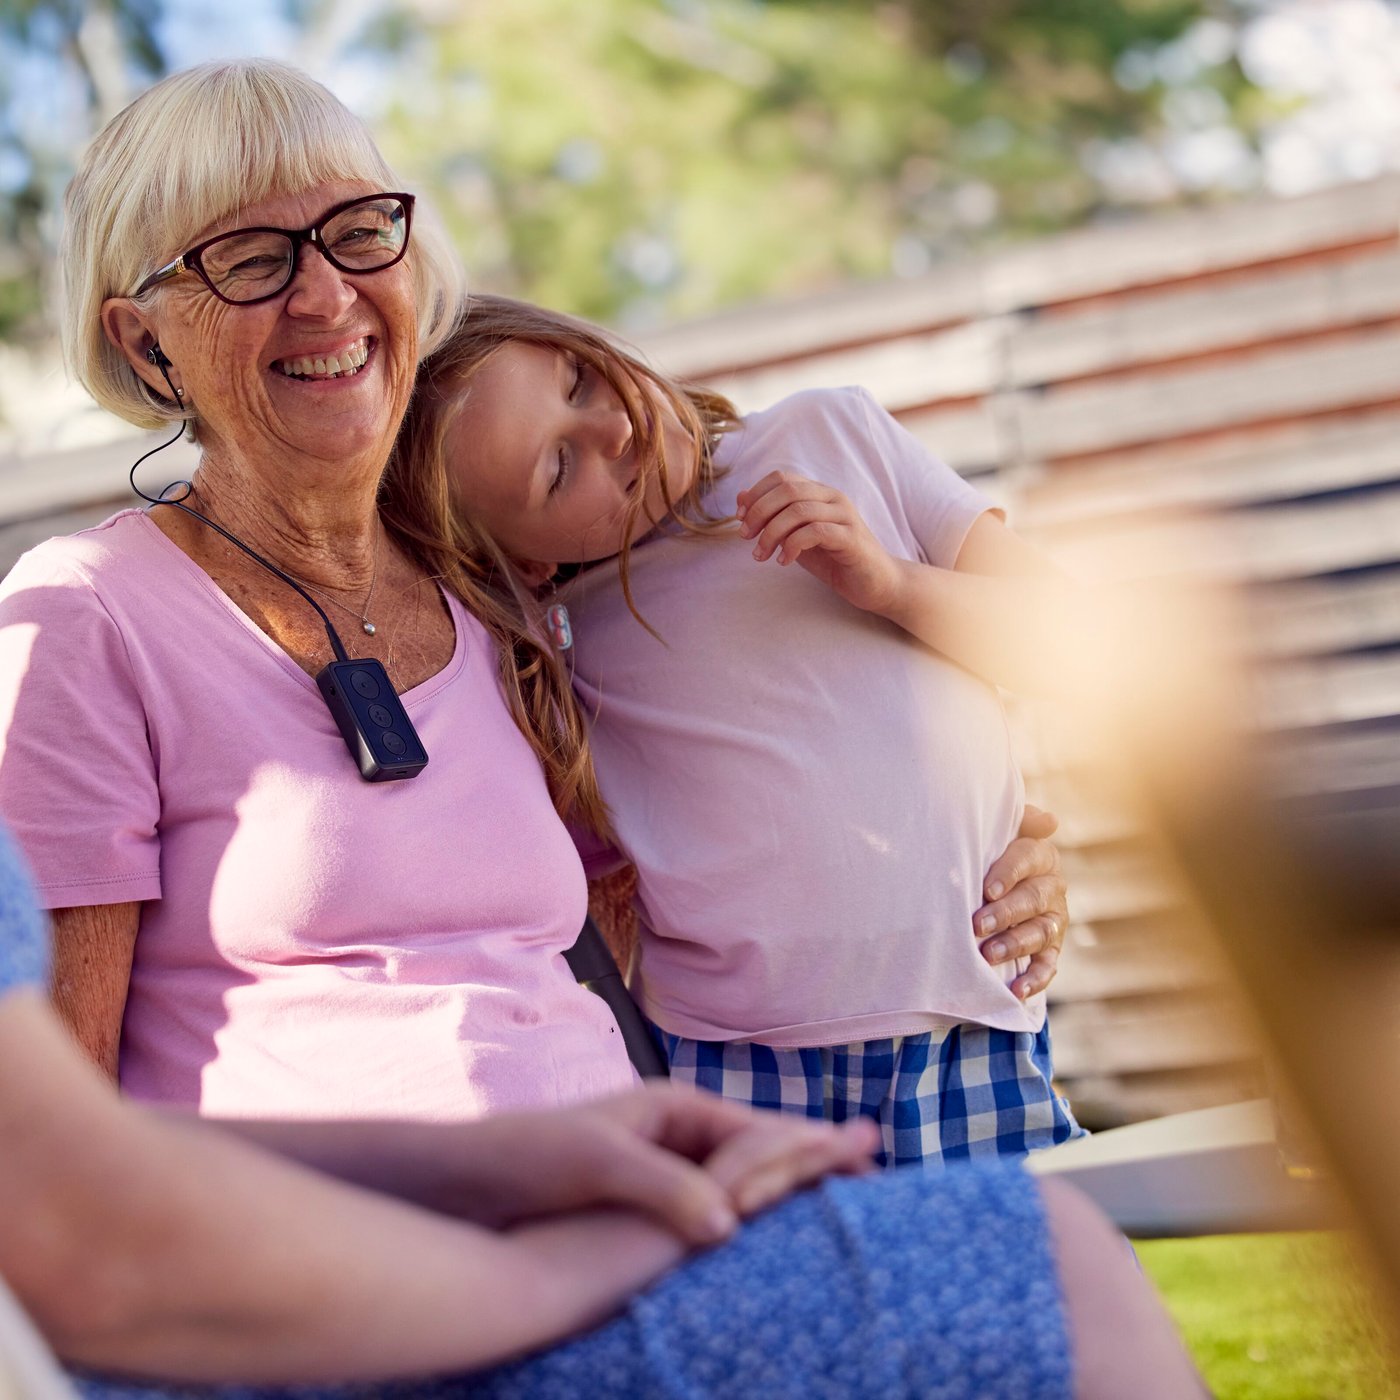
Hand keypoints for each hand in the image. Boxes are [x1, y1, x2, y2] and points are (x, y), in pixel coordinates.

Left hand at [443, 1083, 878, 1244]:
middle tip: (873, 1160)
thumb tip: (729, 1221)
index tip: (862, 1151)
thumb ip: (665, 1187)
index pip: (758, 1129)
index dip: (810, 1144)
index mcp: (672, 1108)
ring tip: (844, 1189)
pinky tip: (773, 1225)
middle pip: (762, 1144)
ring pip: (745, 1173)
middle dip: (814, 1153)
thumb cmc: (527, 1158)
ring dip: (791, 1180)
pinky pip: (718, 1199)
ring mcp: (666, 1162)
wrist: (467, 1180)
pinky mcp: (651, 1196)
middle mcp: (676, 1128)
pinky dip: (756, 1205)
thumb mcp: (596, 1163)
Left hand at [737, 471, 903, 615]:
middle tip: (745, 537)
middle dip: (759, 512)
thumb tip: (740, 497)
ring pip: (798, 510)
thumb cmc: (835, 560)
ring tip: (761, 555)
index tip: (740, 519)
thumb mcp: (796, 537)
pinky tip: (784, 562)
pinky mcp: (851, 538)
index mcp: (819, 493)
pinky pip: (815, 532)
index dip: (756, 495)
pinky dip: (792, 546)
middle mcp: (833, 498)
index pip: (782, 478)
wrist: (876, 584)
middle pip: (787, 490)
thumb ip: (773, 518)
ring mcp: (844, 516)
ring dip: (771, 533)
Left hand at [975, 804, 1068, 1000]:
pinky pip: (1048, 966)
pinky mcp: (1051, 949)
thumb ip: (1019, 822)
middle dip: (1006, 913)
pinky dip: (1034, 980)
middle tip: (978, 925)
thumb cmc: (989, 854)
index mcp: (1040, 855)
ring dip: (1015, 944)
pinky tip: (1017, 991)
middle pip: (1033, 899)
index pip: (1029, 858)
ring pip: (1039, 932)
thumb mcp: (1000, 833)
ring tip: (988, 954)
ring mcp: (1054, 920)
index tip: (988, 889)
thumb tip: (1049, 820)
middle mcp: (1052, 887)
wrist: (990, 887)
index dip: (1009, 873)